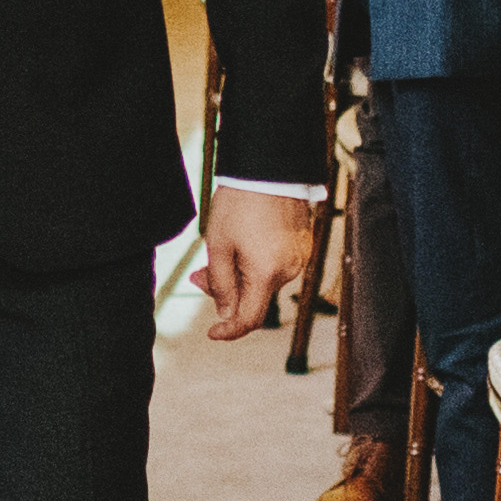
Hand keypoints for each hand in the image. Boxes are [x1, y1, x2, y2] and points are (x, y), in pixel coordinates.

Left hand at [197, 184, 316, 343]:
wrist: (268, 168)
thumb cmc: (240, 204)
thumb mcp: (218, 246)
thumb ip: (221, 284)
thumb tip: (225, 314)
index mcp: (267, 274)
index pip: (249, 319)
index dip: (229, 331)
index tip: (212, 333)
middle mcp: (289, 270)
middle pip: (254, 297)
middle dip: (225, 291)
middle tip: (199, 273)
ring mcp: (298, 257)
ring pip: (263, 281)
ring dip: (239, 275)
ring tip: (218, 251)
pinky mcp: (301, 245)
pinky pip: (275, 265)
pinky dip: (255, 263)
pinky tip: (241, 243)